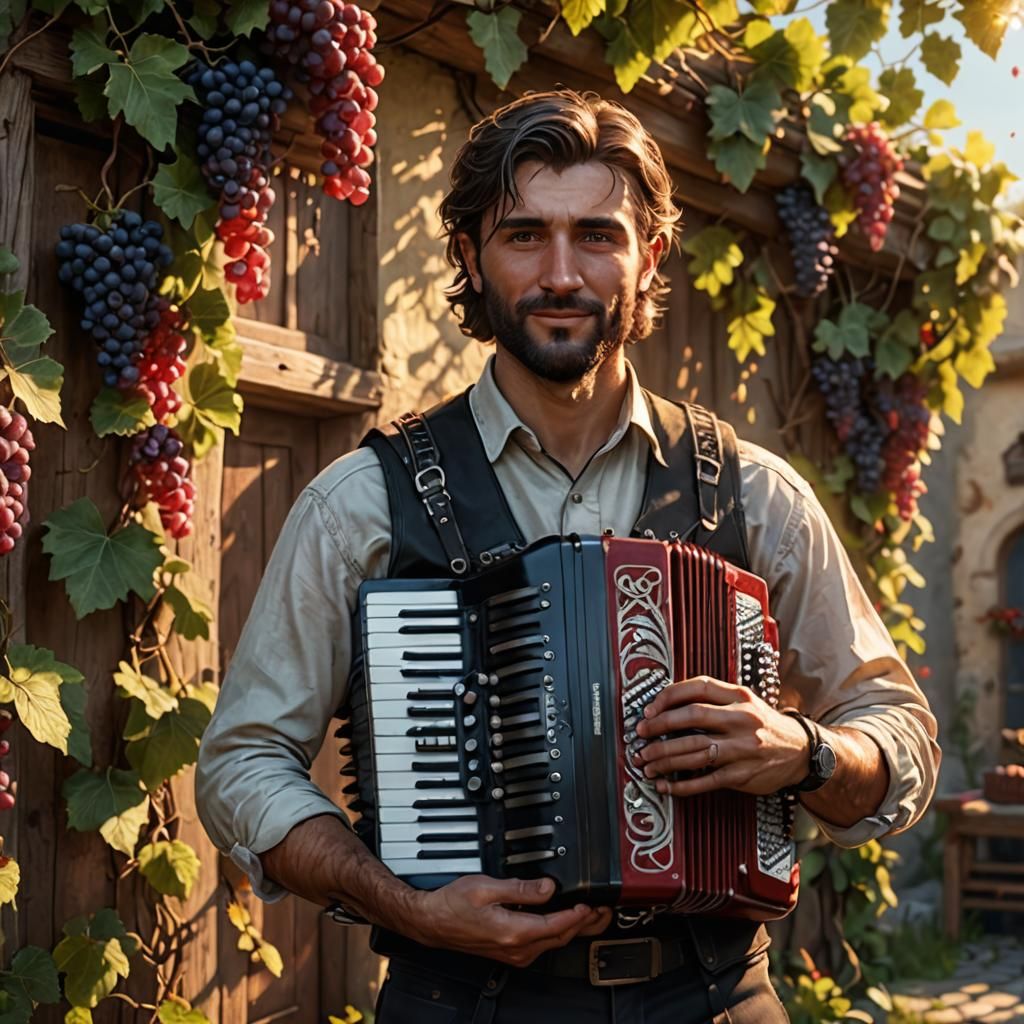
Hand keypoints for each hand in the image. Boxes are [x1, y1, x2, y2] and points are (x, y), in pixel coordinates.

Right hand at [408, 875, 612, 965]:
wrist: (433, 922)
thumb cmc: (453, 904)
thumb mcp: (487, 887)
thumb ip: (521, 887)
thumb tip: (549, 887)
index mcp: (513, 932)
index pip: (556, 926)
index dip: (578, 914)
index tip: (591, 902)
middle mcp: (517, 948)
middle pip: (561, 938)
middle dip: (585, 923)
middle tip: (603, 908)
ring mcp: (515, 953)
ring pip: (553, 943)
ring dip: (574, 928)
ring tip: (591, 912)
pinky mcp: (511, 952)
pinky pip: (542, 943)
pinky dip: (558, 931)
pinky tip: (563, 919)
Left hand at [633, 675, 808, 796]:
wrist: (802, 751)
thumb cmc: (764, 724)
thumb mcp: (745, 701)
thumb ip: (713, 699)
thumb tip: (667, 705)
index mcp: (740, 697)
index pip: (698, 687)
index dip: (669, 696)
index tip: (649, 708)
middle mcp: (741, 720)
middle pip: (692, 718)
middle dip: (660, 727)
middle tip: (640, 735)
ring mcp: (742, 749)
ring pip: (694, 751)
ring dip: (664, 758)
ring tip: (646, 762)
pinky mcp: (742, 775)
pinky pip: (705, 780)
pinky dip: (681, 785)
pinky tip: (665, 786)